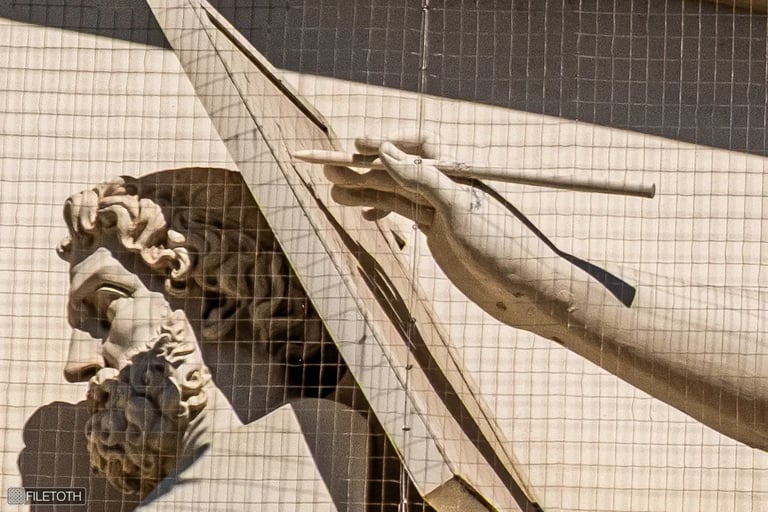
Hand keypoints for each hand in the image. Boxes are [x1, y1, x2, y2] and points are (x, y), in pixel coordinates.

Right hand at [324, 134, 572, 328]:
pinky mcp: (439, 235)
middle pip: (398, 171)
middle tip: (327, 170)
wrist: (529, 291)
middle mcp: (448, 189)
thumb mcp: (460, 211)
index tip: (356, 146)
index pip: (416, 147)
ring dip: (366, 191)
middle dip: (363, 170)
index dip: (385, 144)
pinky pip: (404, 215)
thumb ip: (422, 180)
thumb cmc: (504, 248)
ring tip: (335, 193)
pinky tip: (364, 215)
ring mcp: (442, 213)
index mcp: (457, 175)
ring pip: (396, 194)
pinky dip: (382, 212)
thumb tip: (383, 150)